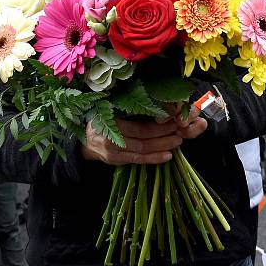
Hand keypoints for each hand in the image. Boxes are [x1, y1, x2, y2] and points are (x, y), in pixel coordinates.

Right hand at [80, 105, 205, 164]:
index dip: (159, 126)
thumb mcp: (114, 108)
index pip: (139, 127)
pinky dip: (153, 159)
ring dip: (162, 147)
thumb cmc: (104, 119)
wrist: (85, 139)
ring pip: (141, 150)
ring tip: (177, 143)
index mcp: (110, 121)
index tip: (175, 121)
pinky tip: (167, 156)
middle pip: (142, 139)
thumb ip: (133, 109)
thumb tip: (161, 105)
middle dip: (164, 136)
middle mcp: (110, 138)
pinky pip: (137, 160)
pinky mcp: (114, 160)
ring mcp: (111, 151)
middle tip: (180, 132)